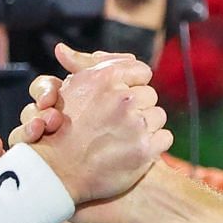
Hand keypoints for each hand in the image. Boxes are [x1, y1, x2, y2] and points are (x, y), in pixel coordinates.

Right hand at [3, 44, 169, 204]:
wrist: (58, 173)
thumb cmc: (60, 129)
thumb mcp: (67, 89)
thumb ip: (79, 66)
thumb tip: (62, 49)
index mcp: (106, 78)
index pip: (140, 71)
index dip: (133, 84)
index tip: (122, 97)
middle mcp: (123, 98)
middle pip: (150, 95)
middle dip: (138, 107)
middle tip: (117, 122)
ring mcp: (135, 124)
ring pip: (158, 116)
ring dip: (146, 127)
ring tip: (122, 137)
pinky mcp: (145, 149)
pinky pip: (165, 138)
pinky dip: (153, 145)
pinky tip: (132, 150)